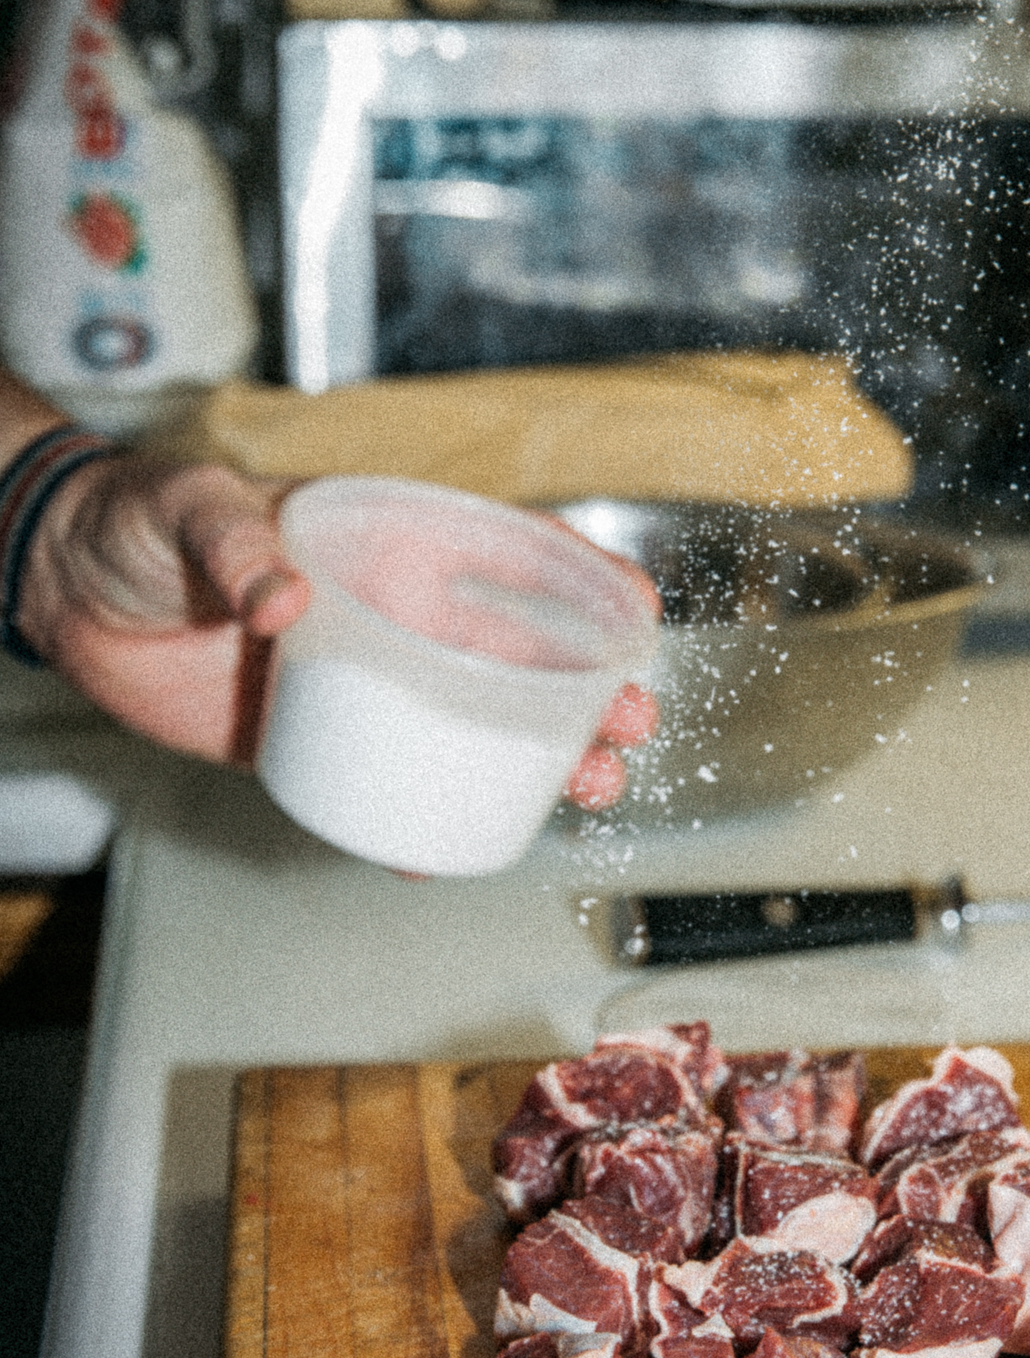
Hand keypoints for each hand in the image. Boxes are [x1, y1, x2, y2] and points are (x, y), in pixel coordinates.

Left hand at [16, 453, 658, 803]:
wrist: (65, 592)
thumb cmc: (136, 523)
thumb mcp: (190, 509)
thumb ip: (236, 544)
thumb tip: (283, 601)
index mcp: (383, 542)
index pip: (502, 554)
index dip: (578, 576)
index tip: (636, 610)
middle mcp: (392, 614)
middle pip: (514, 656)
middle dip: (585, 693)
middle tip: (626, 731)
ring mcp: (363, 683)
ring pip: (471, 726)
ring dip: (535, 759)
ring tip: (585, 791)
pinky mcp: (318, 738)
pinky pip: (388, 781)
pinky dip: (422, 819)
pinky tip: (453, 848)